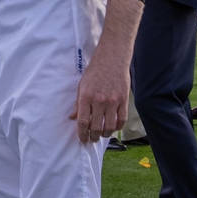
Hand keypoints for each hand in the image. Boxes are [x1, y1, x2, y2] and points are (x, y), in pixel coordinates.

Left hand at [69, 0, 143, 143]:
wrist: (112, 58)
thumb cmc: (95, 71)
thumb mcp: (82, 85)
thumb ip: (78, 104)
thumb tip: (73, 118)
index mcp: (86, 97)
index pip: (83, 122)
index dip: (82, 134)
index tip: (82, 139)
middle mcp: (99, 100)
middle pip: (96, 127)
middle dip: (92, 136)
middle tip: (91, 139)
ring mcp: (113, 101)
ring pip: (110, 126)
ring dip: (105, 134)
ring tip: (101, 135)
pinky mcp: (124, 100)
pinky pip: (121, 120)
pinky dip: (117, 127)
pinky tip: (113, 128)